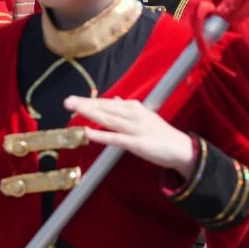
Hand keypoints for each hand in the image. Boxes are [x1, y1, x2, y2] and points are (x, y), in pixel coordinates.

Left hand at [64, 96, 194, 179]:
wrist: (180, 148)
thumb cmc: (160, 133)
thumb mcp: (145, 116)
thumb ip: (128, 108)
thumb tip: (115, 99)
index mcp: (134, 107)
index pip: (107, 103)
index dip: (90, 101)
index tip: (74, 99)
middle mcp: (133, 114)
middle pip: (105, 108)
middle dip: (86, 104)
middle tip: (67, 101)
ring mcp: (135, 128)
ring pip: (109, 119)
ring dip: (90, 114)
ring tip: (74, 109)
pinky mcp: (137, 143)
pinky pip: (116, 138)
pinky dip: (101, 135)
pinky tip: (88, 132)